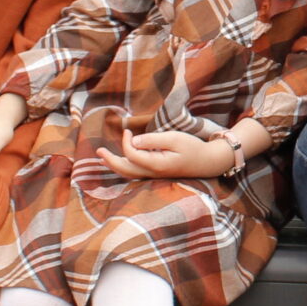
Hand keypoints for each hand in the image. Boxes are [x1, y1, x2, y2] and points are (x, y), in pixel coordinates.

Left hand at [98, 127, 237, 180]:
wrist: (208, 162)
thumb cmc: (193, 148)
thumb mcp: (175, 139)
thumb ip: (153, 140)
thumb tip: (133, 141)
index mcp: (156, 165)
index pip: (132, 155)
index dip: (125, 142)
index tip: (127, 130)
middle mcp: (153, 173)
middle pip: (125, 169)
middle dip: (110, 161)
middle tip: (98, 151)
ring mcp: (155, 175)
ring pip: (129, 174)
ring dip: (115, 166)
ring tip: (104, 158)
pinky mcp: (158, 174)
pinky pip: (136, 173)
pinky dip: (125, 167)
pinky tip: (121, 162)